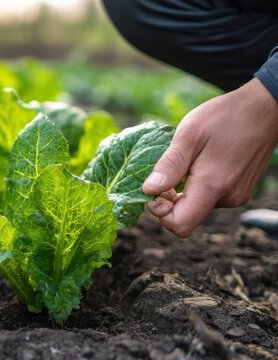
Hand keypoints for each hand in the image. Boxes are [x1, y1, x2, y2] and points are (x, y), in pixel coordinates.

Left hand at [143, 78, 277, 236]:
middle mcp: (228, 198)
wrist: (264, 109)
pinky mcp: (240, 191)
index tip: (156, 189)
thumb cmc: (224, 117)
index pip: (179, 225)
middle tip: (171, 169)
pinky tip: (202, 161)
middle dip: (170, 199)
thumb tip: (148, 191)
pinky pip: (210, 197)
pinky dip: (198, 185)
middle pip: (186, 216)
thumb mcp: (189, 134)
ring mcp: (236, 196)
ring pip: (197, 206)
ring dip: (184, 189)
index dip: (160, 212)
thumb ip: (170, 165)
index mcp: (213, 186)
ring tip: (191, 160)